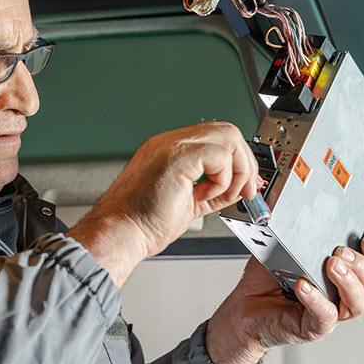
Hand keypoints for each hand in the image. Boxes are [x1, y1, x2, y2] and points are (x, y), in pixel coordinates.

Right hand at [69, 122, 260, 286]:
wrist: (118, 232)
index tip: (245, 186)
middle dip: (244, 163)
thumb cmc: (140, 223)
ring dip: (235, 170)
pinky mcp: (176, 156)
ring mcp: (170, 146)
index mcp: (168, 151)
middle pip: (226, 131)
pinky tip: (204, 195)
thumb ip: (210, 190)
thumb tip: (237, 189)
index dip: (237, 161)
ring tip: (220, 195)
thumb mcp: (187, 203)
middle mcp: (168, 143)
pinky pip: (220, 154)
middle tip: (246, 190)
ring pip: (228, 137)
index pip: (216, 139)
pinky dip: (223, 178)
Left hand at [206, 232, 363, 363]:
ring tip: (331, 267)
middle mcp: (340, 295)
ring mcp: (329, 313)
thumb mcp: (282, 250)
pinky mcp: (312, 328)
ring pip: (357, 304)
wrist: (245, 308)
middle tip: (341, 253)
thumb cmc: (267, 280)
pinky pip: (324, 317)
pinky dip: (316, 300)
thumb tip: (300, 216)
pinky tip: (304, 286)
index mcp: (339, 274)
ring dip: (348, 282)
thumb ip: (296, 235)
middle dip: (361, 266)